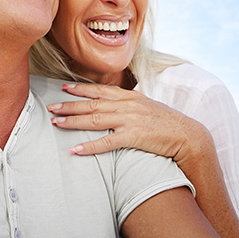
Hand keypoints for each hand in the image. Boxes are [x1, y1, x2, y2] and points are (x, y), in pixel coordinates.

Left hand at [47, 83, 208, 166]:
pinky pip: (107, 142)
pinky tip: (76, 149)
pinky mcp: (133, 136)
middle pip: (91, 104)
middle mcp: (126, 105)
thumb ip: (127, 102)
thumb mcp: (145, 104)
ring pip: (94, 119)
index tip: (64, 88)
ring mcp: (129, 120)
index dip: (80, 89)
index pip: (99, 90)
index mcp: (128, 96)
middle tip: (51, 107)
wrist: (187, 134)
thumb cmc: (165, 120)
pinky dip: (90, 146)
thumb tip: (110, 102)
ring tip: (56, 123)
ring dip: (73, 121)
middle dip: (69, 105)